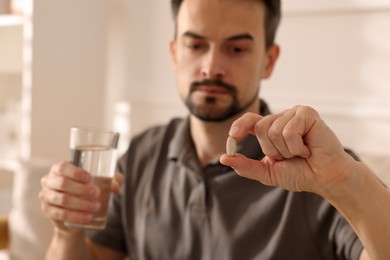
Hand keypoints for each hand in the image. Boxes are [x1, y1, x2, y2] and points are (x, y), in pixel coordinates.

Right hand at [39, 161, 123, 232]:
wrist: (77, 213)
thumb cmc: (88, 189)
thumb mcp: (101, 182)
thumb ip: (112, 180)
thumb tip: (116, 186)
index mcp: (59, 169)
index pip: (62, 167)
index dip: (75, 172)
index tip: (90, 178)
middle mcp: (49, 180)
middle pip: (62, 183)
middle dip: (81, 189)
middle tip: (97, 193)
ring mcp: (46, 196)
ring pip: (61, 199)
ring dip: (80, 204)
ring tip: (96, 207)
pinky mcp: (48, 211)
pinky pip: (60, 214)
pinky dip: (75, 216)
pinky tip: (88, 217)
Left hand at [220, 105, 357, 195]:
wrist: (326, 178)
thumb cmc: (301, 173)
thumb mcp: (268, 172)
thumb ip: (246, 166)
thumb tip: (224, 158)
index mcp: (272, 129)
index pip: (250, 121)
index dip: (240, 125)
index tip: (233, 136)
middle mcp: (282, 118)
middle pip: (260, 128)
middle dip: (273, 150)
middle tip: (291, 156)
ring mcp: (294, 113)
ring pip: (273, 130)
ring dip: (287, 150)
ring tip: (302, 152)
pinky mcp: (307, 113)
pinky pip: (288, 130)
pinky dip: (296, 146)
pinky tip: (308, 148)